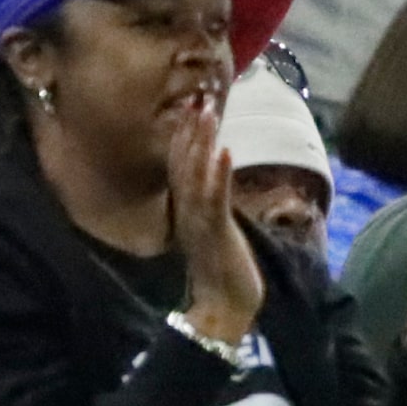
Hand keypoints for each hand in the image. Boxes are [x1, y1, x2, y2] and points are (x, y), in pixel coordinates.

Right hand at [166, 89, 264, 344]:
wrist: (225, 305)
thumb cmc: (222, 270)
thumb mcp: (213, 233)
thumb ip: (208, 210)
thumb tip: (212, 189)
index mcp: (187, 211)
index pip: (181, 168)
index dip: (184, 139)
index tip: (190, 110)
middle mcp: (187, 212)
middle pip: (185, 165)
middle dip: (190, 133)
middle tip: (197, 100)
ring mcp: (199, 221)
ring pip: (196, 175)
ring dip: (201, 144)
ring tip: (207, 115)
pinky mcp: (215, 232)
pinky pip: (214, 199)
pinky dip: (218, 175)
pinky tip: (224, 152)